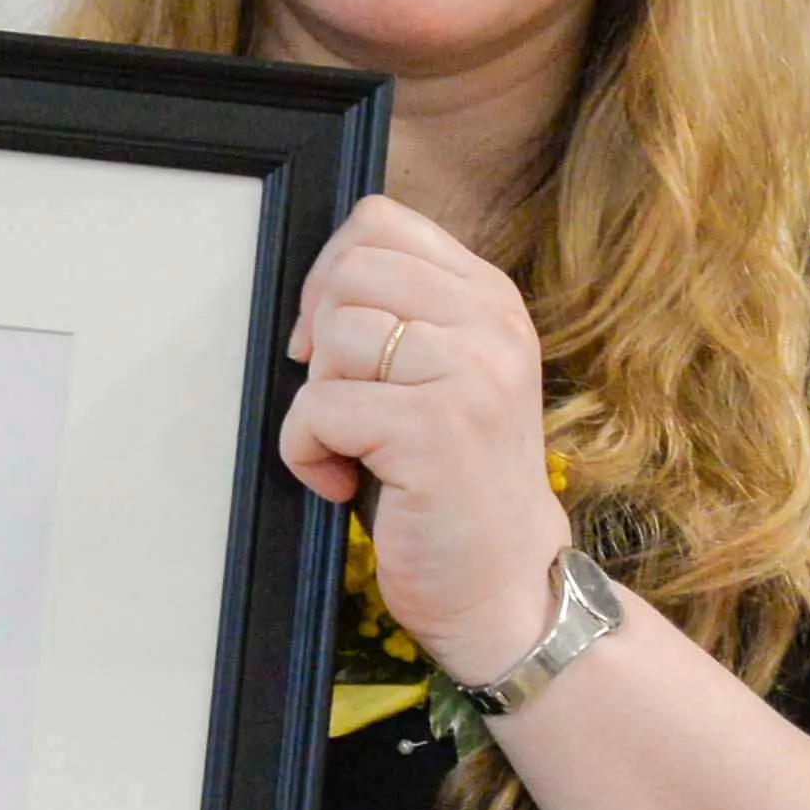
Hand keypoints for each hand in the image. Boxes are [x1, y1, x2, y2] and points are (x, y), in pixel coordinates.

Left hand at [283, 192, 569, 684]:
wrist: (504, 587)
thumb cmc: (448, 486)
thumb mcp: (439, 378)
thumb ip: (400, 317)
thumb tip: (313, 290)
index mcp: (489, 300)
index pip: (379, 222)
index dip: (329, 276)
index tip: (329, 344)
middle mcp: (491, 325)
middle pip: (351, 271)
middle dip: (321, 341)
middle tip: (345, 404)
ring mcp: (470, 374)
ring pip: (334, 336)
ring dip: (316, 404)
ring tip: (353, 451)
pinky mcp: (435, 429)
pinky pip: (318, 407)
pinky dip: (305, 452)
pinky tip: (342, 484)